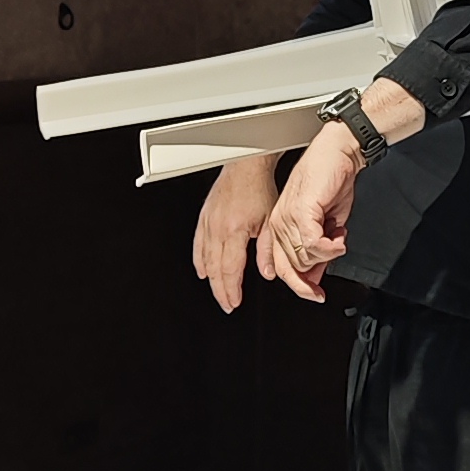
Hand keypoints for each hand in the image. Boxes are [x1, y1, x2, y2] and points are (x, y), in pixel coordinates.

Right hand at [191, 148, 282, 315]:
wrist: (246, 166)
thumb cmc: (259, 188)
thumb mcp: (271, 221)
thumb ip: (267, 250)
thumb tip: (267, 273)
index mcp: (234, 230)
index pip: (230, 269)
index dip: (231, 289)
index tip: (234, 301)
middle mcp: (217, 228)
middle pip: (215, 269)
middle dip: (220, 290)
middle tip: (227, 304)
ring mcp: (208, 223)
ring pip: (205, 259)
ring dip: (210, 279)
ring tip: (217, 292)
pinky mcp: (204, 218)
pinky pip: (198, 244)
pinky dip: (199, 260)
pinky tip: (202, 271)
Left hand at [259, 122, 363, 303]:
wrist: (339, 151)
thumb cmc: (332, 179)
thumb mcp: (326, 222)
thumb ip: (319, 248)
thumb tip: (316, 274)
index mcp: (280, 225)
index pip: (281, 266)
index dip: (299, 284)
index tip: (314, 294)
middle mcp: (279, 222)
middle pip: (293, 267)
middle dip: (316, 273)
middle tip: (331, 267)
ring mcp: (287, 218)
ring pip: (304, 259)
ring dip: (328, 255)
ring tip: (339, 237)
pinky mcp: (300, 212)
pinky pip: (314, 246)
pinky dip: (331, 248)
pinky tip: (339, 238)